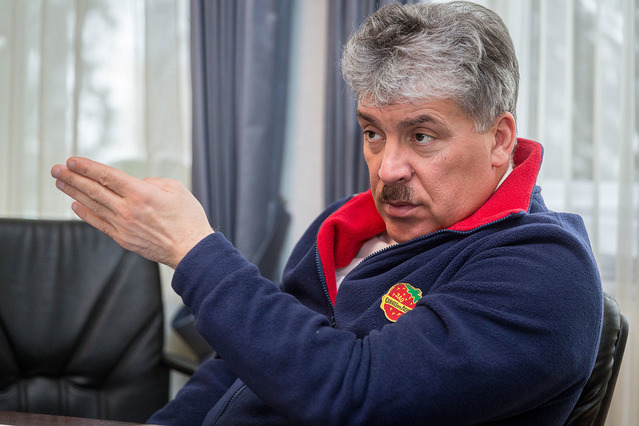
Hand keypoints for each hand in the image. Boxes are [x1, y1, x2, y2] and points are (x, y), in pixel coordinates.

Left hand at [51, 157, 213, 268]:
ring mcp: (123, 226)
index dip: (87, 168)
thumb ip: (152, 182)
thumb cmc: (188, 219)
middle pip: (94, 190)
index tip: (72, 161)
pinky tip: (75, 206)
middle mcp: (128, 209)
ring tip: (60, 183)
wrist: (192, 250)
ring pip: (93, 206)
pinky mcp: (124, 239)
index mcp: (141, 193)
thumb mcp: (176, 189)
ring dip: (74, 193)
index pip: (107, 176)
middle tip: (56, 169)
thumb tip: (135, 185)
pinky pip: (100, 224)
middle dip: (72, 178)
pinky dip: (85, 214)